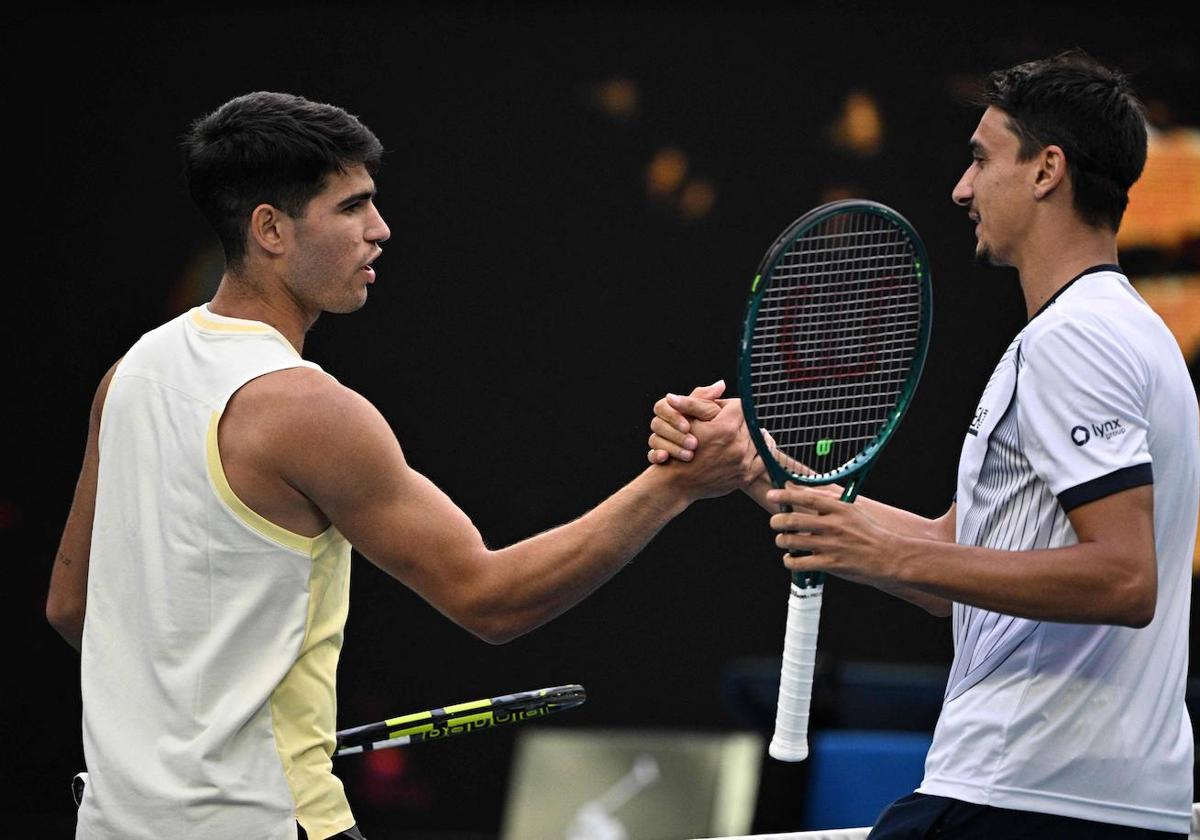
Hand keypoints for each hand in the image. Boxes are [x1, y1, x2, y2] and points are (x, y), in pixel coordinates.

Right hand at [647, 381, 725, 464]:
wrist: (712, 454)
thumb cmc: (711, 427)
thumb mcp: (710, 412)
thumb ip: (709, 400)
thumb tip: (721, 384)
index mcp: (672, 408)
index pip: (661, 406)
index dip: (673, 416)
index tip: (687, 426)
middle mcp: (664, 423)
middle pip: (657, 424)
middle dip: (675, 434)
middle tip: (694, 443)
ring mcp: (660, 439)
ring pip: (654, 440)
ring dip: (671, 447)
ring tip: (689, 455)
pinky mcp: (660, 455)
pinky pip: (651, 455)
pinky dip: (657, 456)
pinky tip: (666, 458)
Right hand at [670, 398, 762, 500]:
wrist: (677, 482)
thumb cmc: (678, 449)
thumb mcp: (687, 420)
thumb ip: (702, 399)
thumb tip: (721, 383)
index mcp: (725, 428)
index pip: (740, 406)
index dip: (730, 406)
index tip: (724, 410)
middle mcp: (738, 445)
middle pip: (749, 422)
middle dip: (740, 420)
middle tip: (731, 422)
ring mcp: (743, 462)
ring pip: (758, 438)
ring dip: (751, 434)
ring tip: (744, 432)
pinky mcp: (746, 475)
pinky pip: (765, 458)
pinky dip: (764, 449)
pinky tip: (759, 444)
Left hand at [766, 485, 899, 587]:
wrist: (888, 557)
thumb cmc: (867, 533)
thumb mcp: (851, 511)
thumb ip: (826, 500)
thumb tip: (799, 489)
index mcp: (839, 509)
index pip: (807, 498)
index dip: (786, 495)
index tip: (772, 494)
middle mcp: (833, 526)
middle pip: (793, 521)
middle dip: (777, 522)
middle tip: (774, 523)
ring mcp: (831, 546)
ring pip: (792, 542)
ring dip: (781, 541)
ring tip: (783, 541)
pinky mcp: (830, 564)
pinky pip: (799, 563)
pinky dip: (789, 561)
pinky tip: (791, 559)